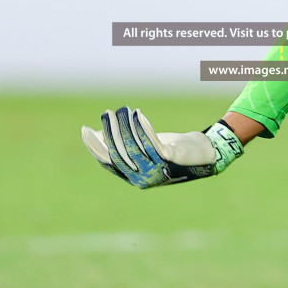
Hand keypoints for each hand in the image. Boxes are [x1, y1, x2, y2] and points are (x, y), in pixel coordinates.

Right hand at [80, 107, 243, 188]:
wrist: (202, 154)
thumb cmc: (169, 150)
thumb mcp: (142, 147)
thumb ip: (121, 144)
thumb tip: (96, 134)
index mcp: (133, 177)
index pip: (108, 163)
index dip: (95, 147)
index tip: (85, 130)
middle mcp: (143, 177)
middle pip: (120, 153)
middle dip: (111, 132)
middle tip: (107, 113)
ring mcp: (157, 169)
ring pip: (134, 146)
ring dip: (126, 126)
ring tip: (122, 110)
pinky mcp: (170, 158)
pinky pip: (151, 141)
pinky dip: (143, 127)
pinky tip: (138, 114)